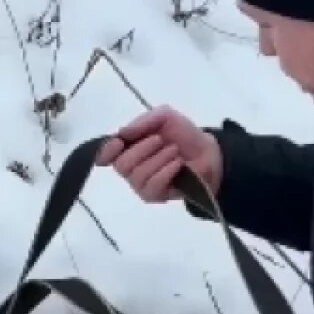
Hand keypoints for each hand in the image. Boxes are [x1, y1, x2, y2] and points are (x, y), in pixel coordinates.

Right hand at [95, 105, 223, 201]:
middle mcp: (129, 168)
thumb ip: (143, 121)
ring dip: (159, 159)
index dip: (106, 151)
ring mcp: (140, 184)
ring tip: (174, 151)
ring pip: (138, 175)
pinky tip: (177, 164)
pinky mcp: (154, 196)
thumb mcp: (164, 117)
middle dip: (143, 149)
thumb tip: (122, 133)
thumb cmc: (183, 134)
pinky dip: (166, 171)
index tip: (118, 143)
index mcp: (127, 148)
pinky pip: (153, 185)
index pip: (105, 155)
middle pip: (121, 165)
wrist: (207, 152)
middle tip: (160, 140)